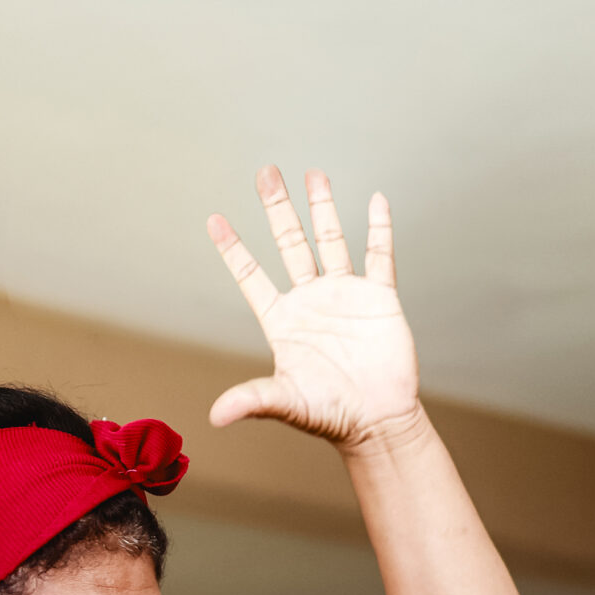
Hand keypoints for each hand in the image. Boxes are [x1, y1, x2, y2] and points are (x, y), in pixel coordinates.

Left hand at [206, 167, 419, 450]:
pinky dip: (379, 229)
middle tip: (266, 173)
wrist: (378, 422)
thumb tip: (215, 417)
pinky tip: (376, 201)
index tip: (214, 219)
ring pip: (331, 241)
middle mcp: (311, 301)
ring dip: (323, 207)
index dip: (233, 248)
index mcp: (283, 320)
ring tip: (313, 173)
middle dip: (278, 208)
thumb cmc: (330, 416)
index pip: (251, 276)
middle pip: (291, 244)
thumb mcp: (287, 404)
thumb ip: (253, 400)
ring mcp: (346, 296)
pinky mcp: (380, 299)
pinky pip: (379, 256)